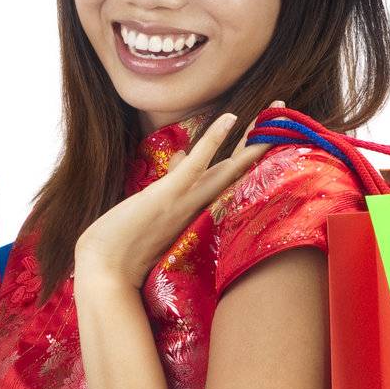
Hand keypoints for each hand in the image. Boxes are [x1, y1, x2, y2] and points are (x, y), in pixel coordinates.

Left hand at [74, 101, 285, 288]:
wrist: (104, 272)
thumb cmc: (122, 242)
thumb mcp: (151, 205)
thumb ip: (172, 182)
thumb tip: (186, 154)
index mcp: (195, 210)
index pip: (228, 178)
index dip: (248, 156)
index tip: (264, 136)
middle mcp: (198, 208)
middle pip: (238, 173)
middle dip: (261, 145)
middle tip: (286, 118)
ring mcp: (185, 202)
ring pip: (228, 169)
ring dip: (252, 142)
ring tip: (274, 116)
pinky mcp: (169, 196)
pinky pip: (198, 166)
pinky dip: (214, 141)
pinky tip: (231, 118)